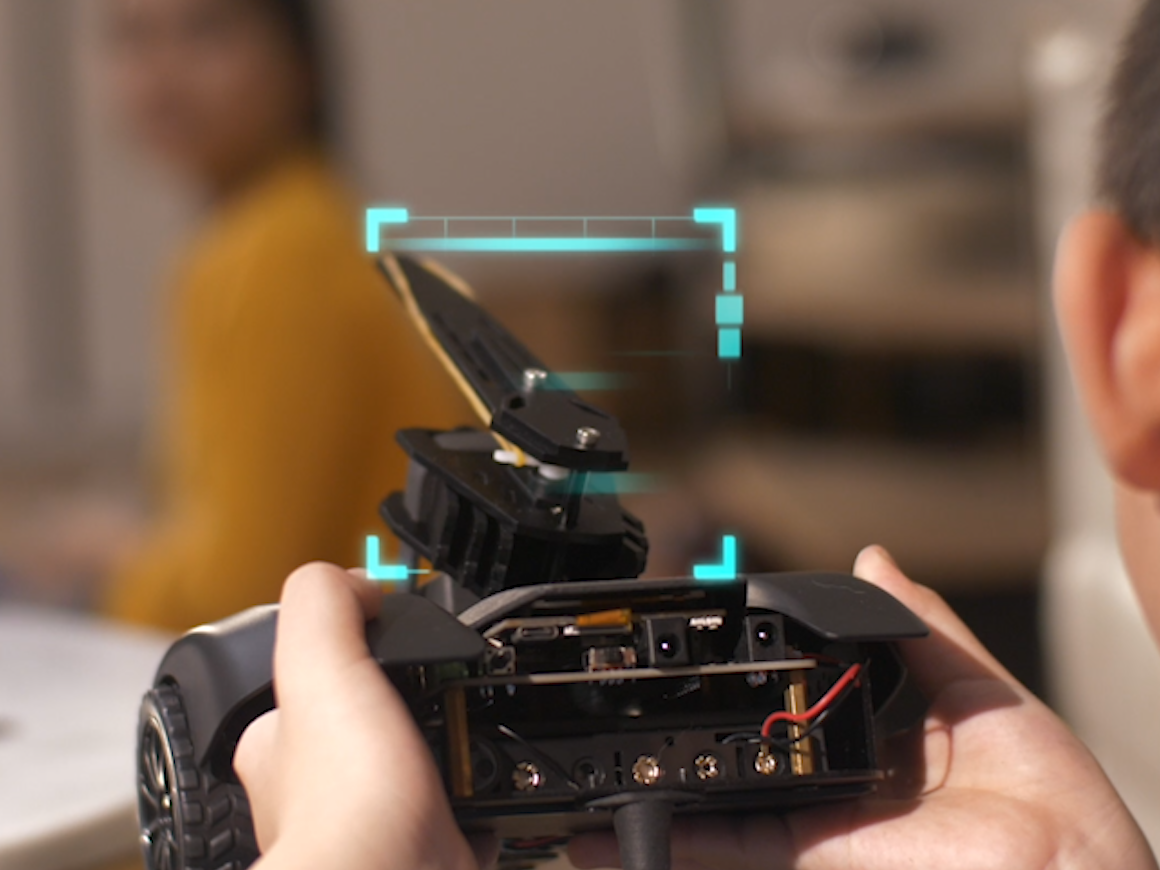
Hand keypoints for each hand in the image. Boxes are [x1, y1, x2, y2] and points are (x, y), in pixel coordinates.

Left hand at [233, 563, 493, 869]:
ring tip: (483, 728)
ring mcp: (379, 823)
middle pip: (376, 718)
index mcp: (286, 743)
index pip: (312, 675)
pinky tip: (497, 782)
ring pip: (421, 764)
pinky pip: (465, 811)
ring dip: (456, 746)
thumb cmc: (343, 804)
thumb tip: (361, 582)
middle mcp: (327, 788)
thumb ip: (326, 603)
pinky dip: (486, 795)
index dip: (354, 647)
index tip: (396, 635)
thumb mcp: (319, 666)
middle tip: (452, 687)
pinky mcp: (430, 848)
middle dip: (416, 702)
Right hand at [571, 546, 1158, 869]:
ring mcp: (816, 835)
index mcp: (876, 749)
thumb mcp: (986, 700)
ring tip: (581, 779)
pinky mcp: (808, 862)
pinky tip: (609, 828)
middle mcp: (836, 793)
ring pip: (713, 812)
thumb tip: (873, 558)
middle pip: (737, 764)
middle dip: (674, 744)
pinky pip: (728, 845)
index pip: (789, 710)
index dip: (736, 690)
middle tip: (611, 718)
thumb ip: (923, 632)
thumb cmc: (1059, 818)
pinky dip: (667, 839)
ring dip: (648, 797)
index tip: (685, 663)